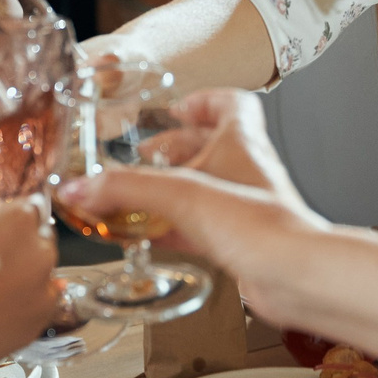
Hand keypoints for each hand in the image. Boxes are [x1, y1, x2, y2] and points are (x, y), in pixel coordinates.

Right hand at [55, 90, 328, 276]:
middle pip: (208, 147)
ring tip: (134, 195)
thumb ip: (127, 189)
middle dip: (170, 149)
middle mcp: (245, 171)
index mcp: (241, 142)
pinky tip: (147, 237)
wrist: (296, 276)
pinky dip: (170, 228)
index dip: (202, 101)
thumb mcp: (181, 195)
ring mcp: (243, 207)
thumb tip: (81, 187)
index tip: (174, 107)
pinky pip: (198, 227)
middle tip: (140, 156)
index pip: (231, 103)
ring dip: (169, 190)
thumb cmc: (262, 226)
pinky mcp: (238, 242)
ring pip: (201, 189)